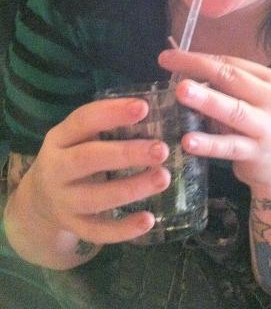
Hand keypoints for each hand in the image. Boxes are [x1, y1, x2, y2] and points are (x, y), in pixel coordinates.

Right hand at [20, 98, 170, 243]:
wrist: (38, 201)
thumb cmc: (73, 156)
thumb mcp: (79, 137)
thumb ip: (109, 126)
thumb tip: (158, 111)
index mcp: (59, 138)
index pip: (83, 120)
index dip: (112, 113)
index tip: (144, 107)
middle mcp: (56, 169)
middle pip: (89, 159)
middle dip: (127, 154)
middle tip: (161, 149)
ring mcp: (62, 201)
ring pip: (96, 198)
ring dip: (132, 188)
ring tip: (163, 178)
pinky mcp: (72, 227)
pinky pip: (98, 231)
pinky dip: (123, 229)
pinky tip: (149, 219)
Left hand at [158, 50, 270, 193]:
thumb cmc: (253, 125)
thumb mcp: (244, 101)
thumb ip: (221, 87)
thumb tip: (181, 72)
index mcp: (268, 80)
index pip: (230, 64)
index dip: (199, 58)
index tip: (168, 57)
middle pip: (232, 79)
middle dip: (199, 69)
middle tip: (170, 64)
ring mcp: (267, 127)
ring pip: (233, 110)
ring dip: (205, 100)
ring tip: (181, 92)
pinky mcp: (258, 153)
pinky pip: (229, 146)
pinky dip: (208, 143)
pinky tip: (188, 141)